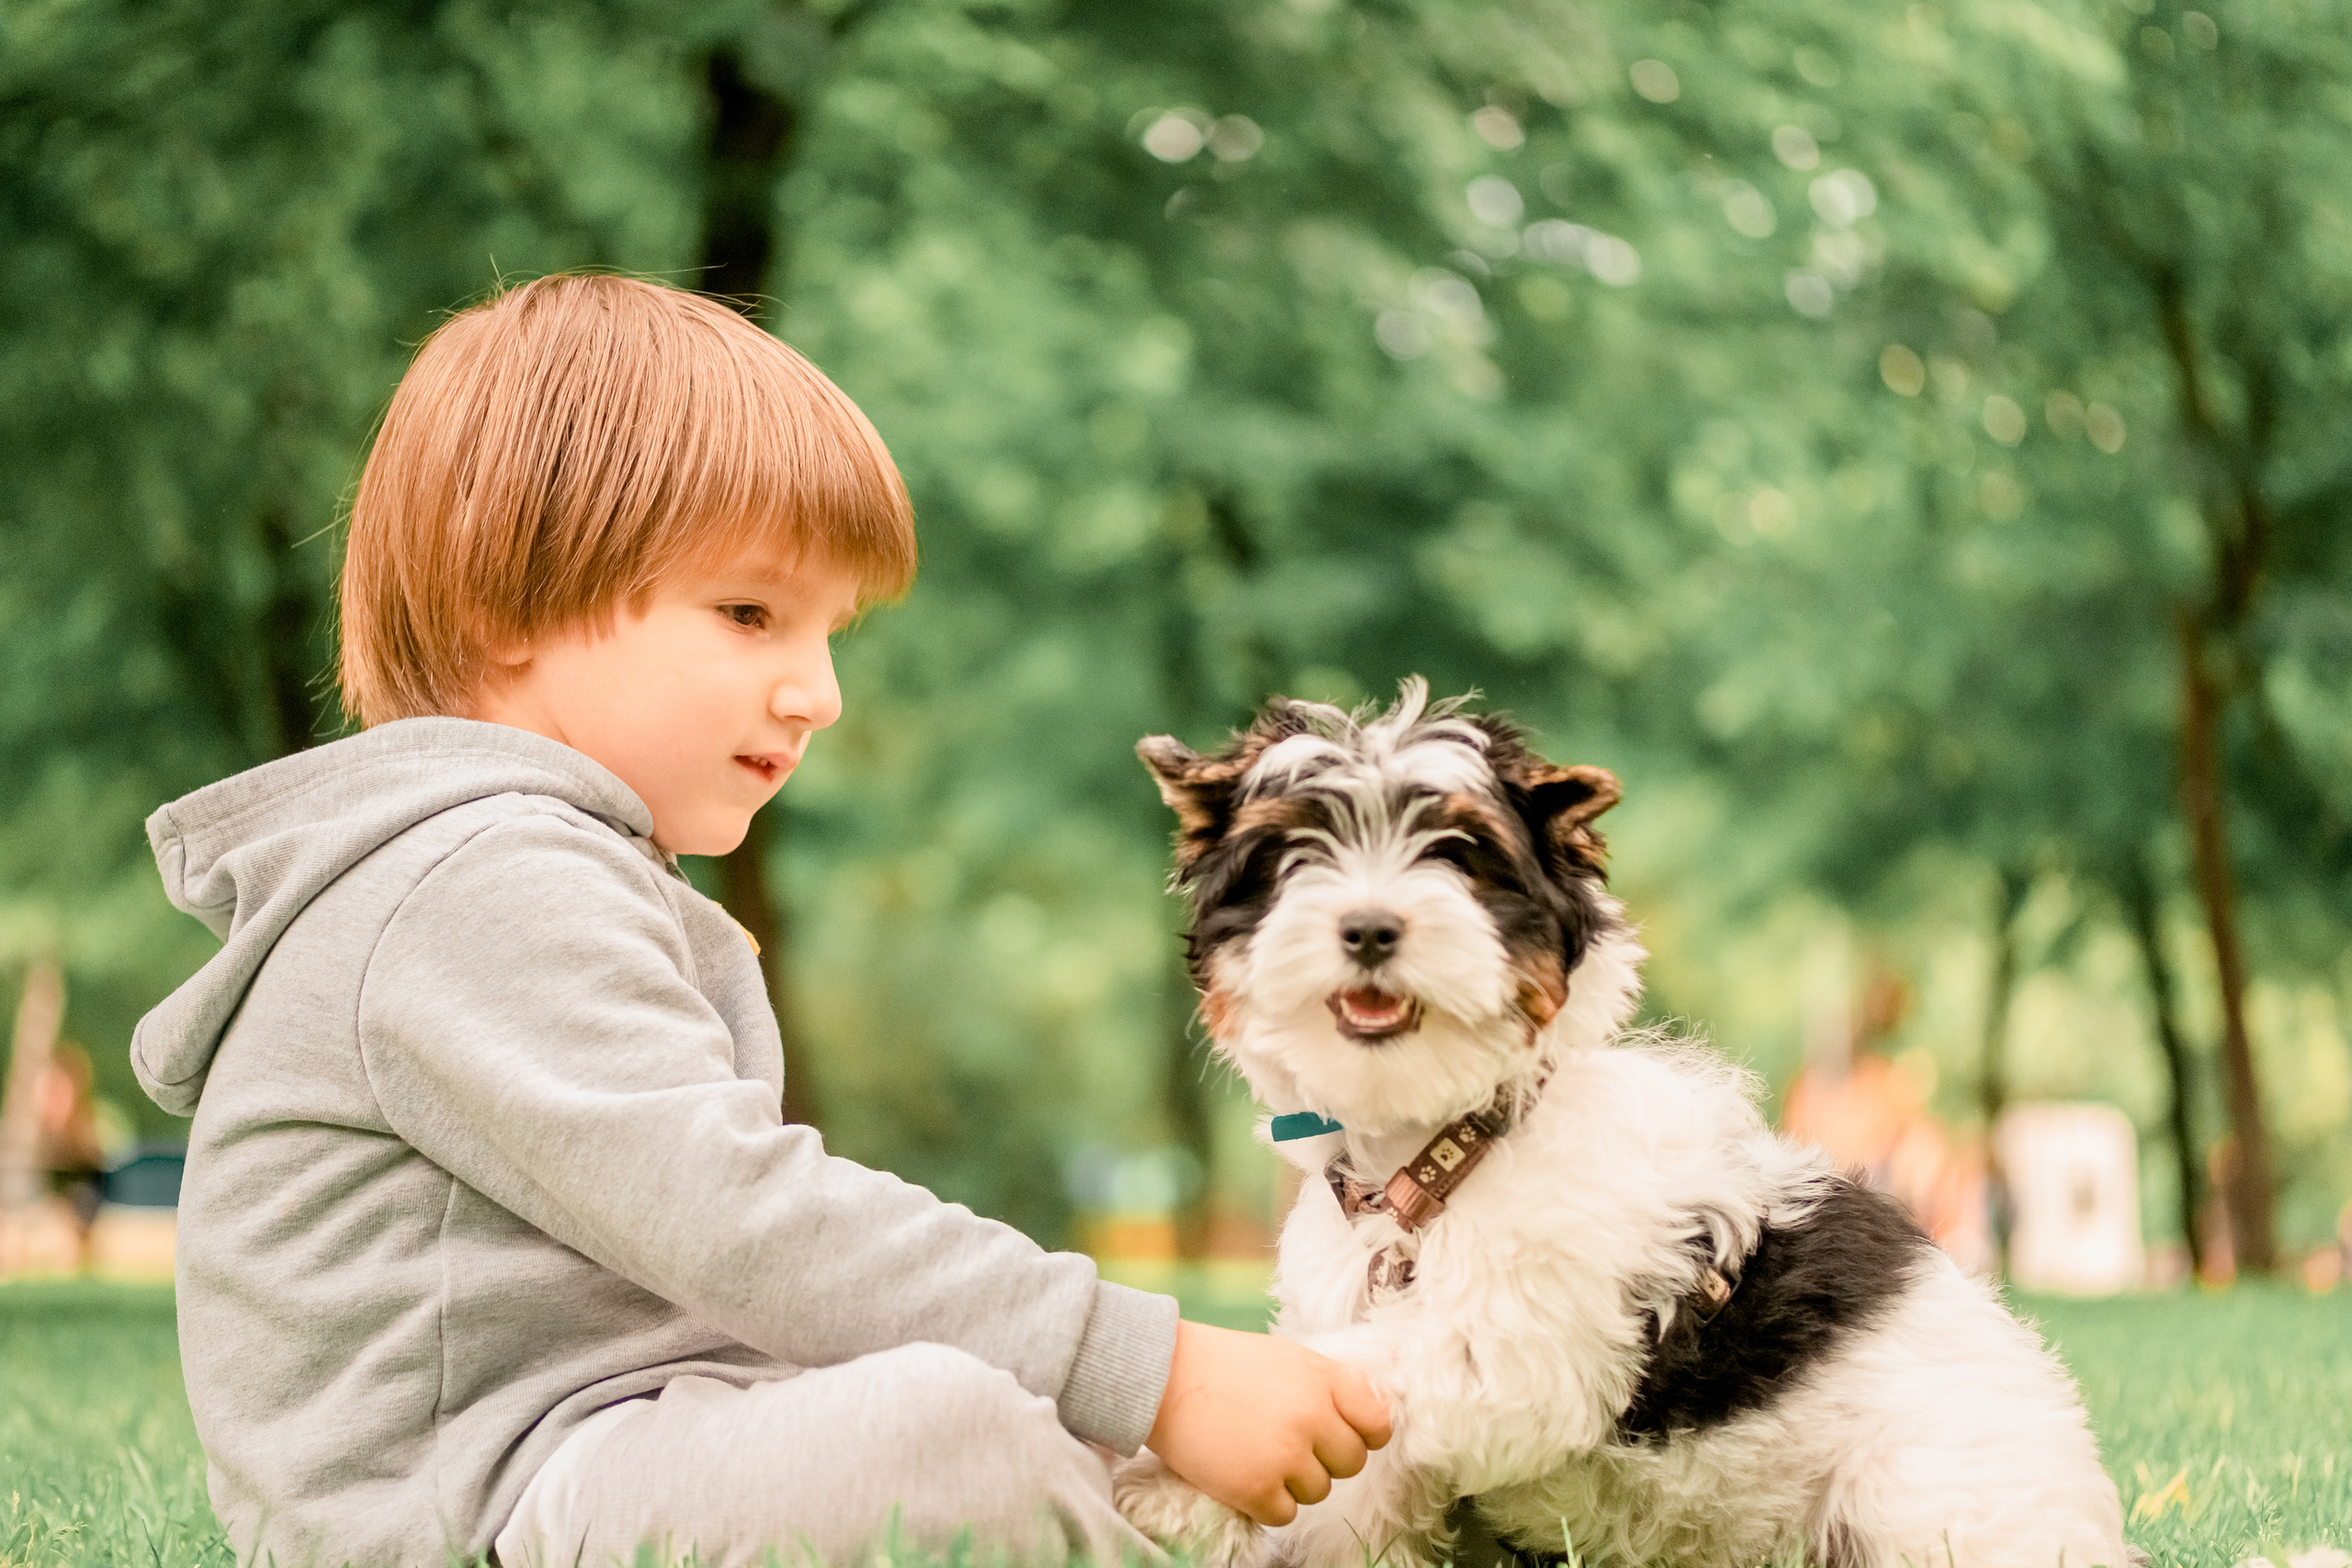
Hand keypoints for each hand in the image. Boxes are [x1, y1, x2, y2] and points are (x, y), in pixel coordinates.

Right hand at [1144, 1319, 1392, 1526]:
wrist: (1161, 1376)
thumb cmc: (1224, 1364)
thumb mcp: (1288, 1358)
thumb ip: (1330, 1386)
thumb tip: (1370, 1420)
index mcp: (1324, 1379)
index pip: (1378, 1423)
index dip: (1364, 1434)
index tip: (1343, 1435)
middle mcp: (1312, 1417)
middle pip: (1351, 1463)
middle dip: (1326, 1459)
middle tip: (1288, 1444)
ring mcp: (1285, 1455)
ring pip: (1318, 1491)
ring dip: (1294, 1481)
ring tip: (1258, 1453)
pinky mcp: (1256, 1489)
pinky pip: (1285, 1514)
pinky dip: (1267, 1502)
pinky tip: (1243, 1474)